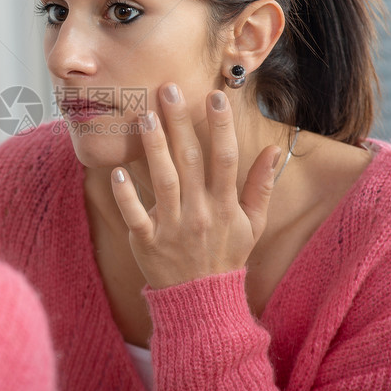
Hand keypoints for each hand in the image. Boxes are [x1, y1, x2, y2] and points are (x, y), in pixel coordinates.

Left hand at [110, 84, 279, 288]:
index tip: (216, 96)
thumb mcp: (252, 224)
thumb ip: (261, 186)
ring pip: (161, 181)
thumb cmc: (226, 256)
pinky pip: (134, 215)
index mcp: (224, 205)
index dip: (221, 126)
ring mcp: (171, 227)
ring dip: (153, 148)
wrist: (201, 301)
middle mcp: (199, 212)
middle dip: (179, 123)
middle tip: (167, 89)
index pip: (225, 158)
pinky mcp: (147, 241)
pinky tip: (116, 171)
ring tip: (144, 117)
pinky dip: (125, 195)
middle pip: (189, 160)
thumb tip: (273, 149)